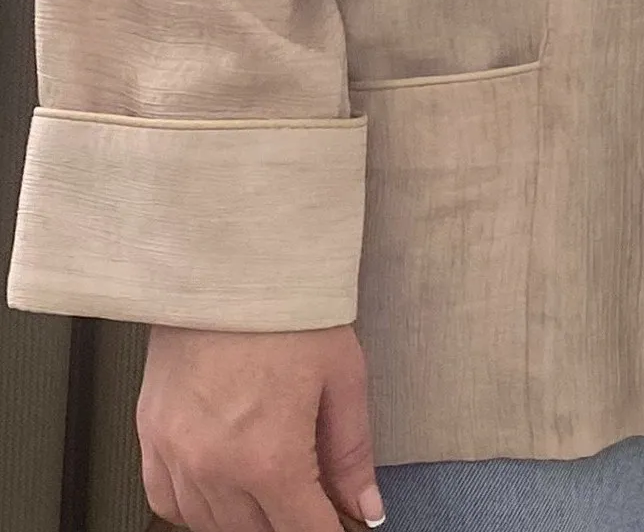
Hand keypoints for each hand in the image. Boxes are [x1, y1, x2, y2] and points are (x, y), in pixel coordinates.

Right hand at [138, 325, 385, 531]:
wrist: (229, 266)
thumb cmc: (288, 311)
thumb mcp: (343, 375)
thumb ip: (351, 451)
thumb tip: (365, 507)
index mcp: (269, 456)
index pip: (302, 531)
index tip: (339, 526)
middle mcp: (215, 467)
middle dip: (291, 522)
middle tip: (314, 500)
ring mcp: (175, 455)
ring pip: (211, 525)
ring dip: (246, 519)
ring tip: (274, 490)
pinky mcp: (150, 436)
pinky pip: (166, 502)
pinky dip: (197, 507)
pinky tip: (223, 489)